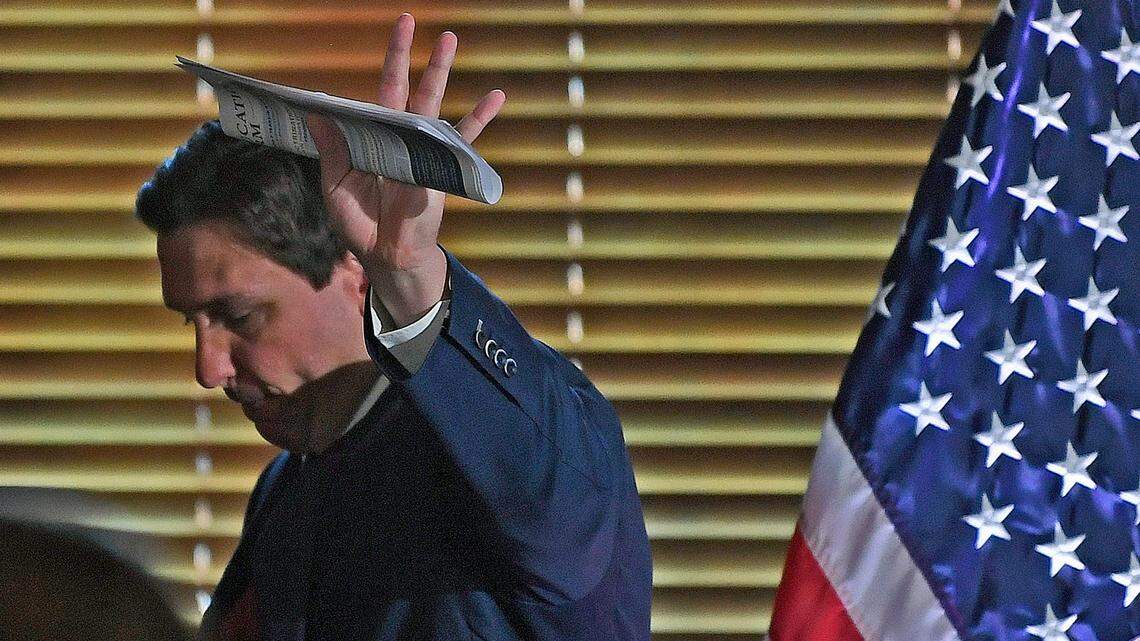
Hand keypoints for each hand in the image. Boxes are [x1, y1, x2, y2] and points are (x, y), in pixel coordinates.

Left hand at [307, 13, 504, 324]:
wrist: (387, 256)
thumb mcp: (336, 186)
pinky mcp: (440, 168)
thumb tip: (317, 113)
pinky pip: (462, 141)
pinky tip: (495, 96)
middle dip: (408, 55)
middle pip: (404, 87)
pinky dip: (480, 119)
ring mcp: (421, 150)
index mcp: (372, 139)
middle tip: (409, 18)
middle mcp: (399, 137)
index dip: (373, 68)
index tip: (377, 41)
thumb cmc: (360, 224)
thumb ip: (331, 151)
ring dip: (441, 72)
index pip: (374, 94)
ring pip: (433, 104)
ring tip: (451, 40)